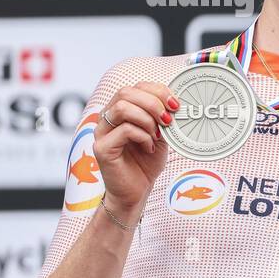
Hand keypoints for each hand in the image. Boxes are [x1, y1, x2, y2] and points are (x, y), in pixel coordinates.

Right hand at [93, 82, 178, 220]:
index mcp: (120, 110)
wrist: (137, 190)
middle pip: (126, 92)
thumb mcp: (161, 134)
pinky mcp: (102, 148)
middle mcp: (107, 118)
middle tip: (168, 120)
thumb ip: (164, 118)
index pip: (135, 87)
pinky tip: (149, 148)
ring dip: (147, 120)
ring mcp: (101, 132)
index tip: (176, 105)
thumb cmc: (146, 162)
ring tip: (157, 135)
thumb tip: (177, 102)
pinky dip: (143, 136)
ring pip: (123, 108)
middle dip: (153, 103)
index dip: (158, 91)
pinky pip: (124, 130)